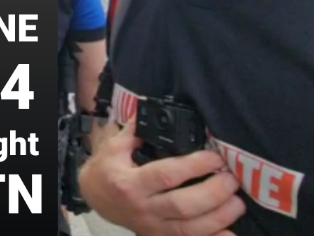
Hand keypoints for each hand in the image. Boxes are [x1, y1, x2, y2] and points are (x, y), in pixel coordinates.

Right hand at [79, 118, 245, 235]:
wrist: (96, 196)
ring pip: (190, 229)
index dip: (194, 167)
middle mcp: (143, 208)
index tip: (214, 157)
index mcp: (131, 183)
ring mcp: (153, 227)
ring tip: (238, 202)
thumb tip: (152, 110)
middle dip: (213, 193)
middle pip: (183, 206)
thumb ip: (135, 129)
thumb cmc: (107, 169)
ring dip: (219, 218)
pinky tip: (232, 234)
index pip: (167, 175)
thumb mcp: (114, 145)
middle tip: (231, 179)